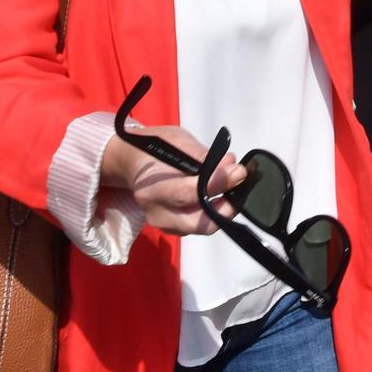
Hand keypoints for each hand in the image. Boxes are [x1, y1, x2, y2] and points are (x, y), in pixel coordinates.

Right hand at [99, 124, 246, 235]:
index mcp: (152, 187)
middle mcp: (156, 212)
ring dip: (223, 209)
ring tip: (234, 187)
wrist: (130, 162)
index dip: (218, 183)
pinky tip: (222, 194)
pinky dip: (214, 212)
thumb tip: (231, 165)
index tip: (239, 172)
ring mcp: (164, 224)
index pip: (189, 193)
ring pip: (202, 227)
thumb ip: (203, 156)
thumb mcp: (177, 141)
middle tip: (241, 187)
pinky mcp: (172, 229)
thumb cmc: (155, 148)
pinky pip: (198, 225)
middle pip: (199, 223)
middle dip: (226, 207)